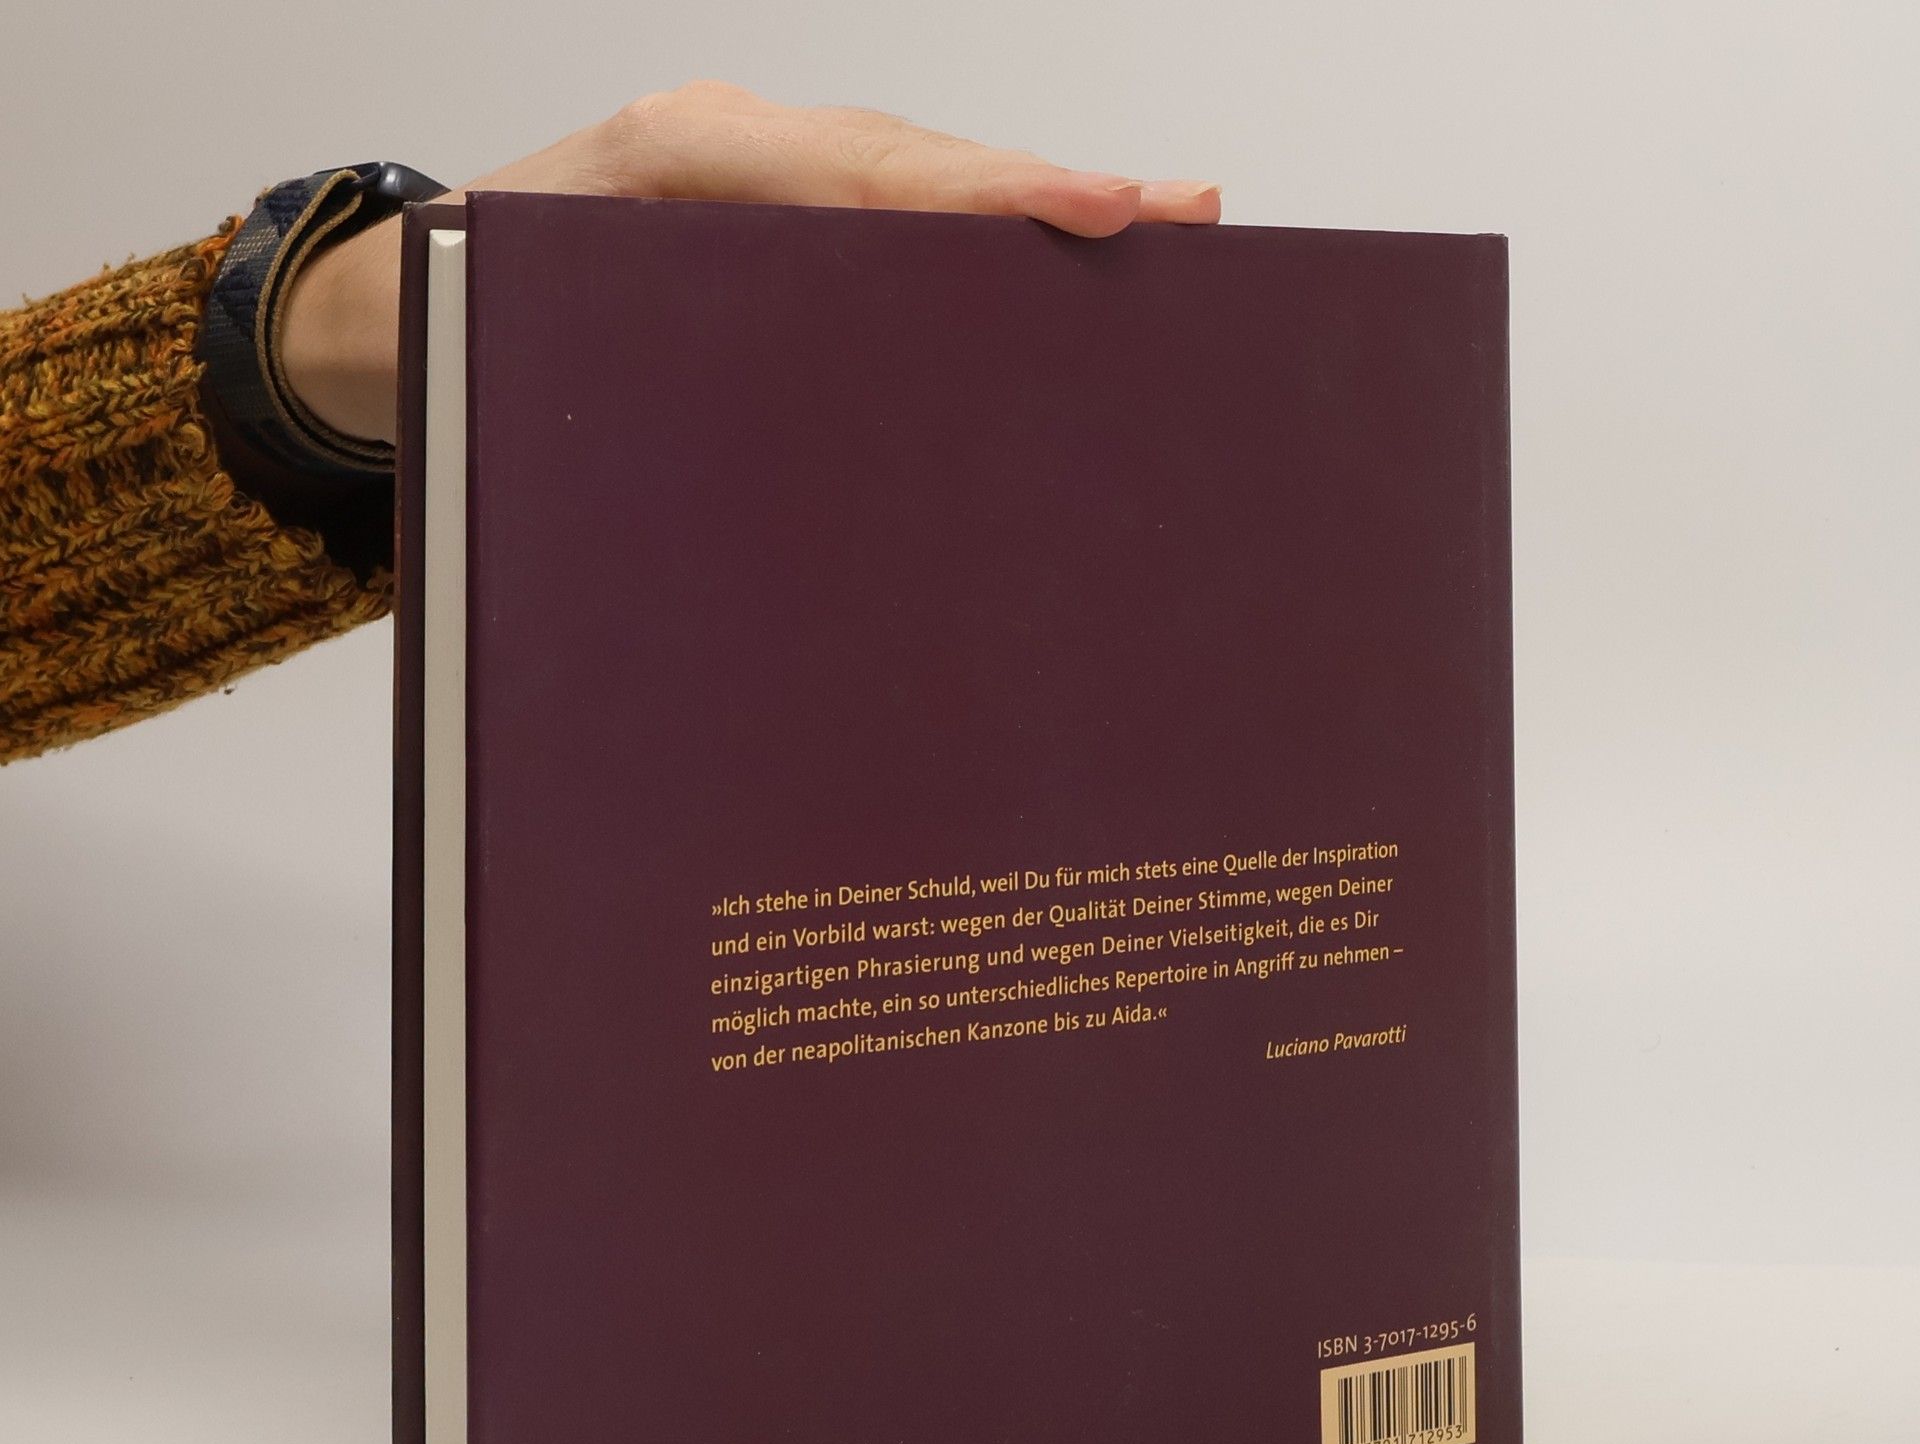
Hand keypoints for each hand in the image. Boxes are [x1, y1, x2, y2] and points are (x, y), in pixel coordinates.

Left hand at [278, 83, 1221, 445]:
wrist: (394, 313)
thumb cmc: (464, 337)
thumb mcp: (528, 348)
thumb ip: (641, 366)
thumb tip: (810, 434)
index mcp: (670, 161)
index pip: (856, 167)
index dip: (981, 192)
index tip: (1095, 210)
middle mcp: (724, 150)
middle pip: (911, 160)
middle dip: (1042, 188)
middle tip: (1180, 212)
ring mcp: (748, 178)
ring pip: (906, 182)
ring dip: (1024, 209)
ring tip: (1153, 228)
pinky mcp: (763, 223)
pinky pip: (876, 222)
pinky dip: (965, 241)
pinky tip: (1044, 261)